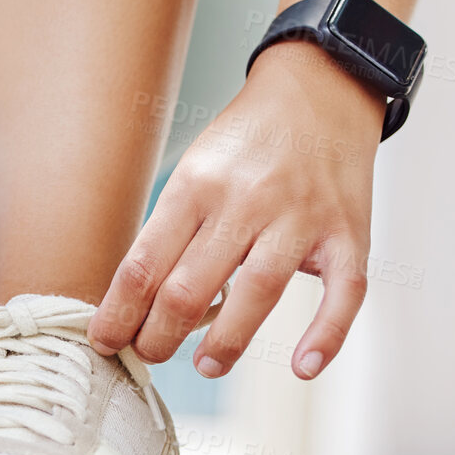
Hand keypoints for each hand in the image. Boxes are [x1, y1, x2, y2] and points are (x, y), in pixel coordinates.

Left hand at [89, 42, 385, 379]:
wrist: (322, 87)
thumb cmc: (248, 143)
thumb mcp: (193, 171)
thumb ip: (169, 233)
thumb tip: (133, 305)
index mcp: (195, 186)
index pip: (143, 265)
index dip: (118, 315)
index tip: (106, 341)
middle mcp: (246, 201)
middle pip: (190, 289)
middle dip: (160, 337)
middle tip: (151, 355)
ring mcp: (300, 218)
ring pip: (257, 293)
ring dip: (224, 344)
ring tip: (206, 365)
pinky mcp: (348, 234)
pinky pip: (342, 293)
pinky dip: (326, 335)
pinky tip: (304, 367)